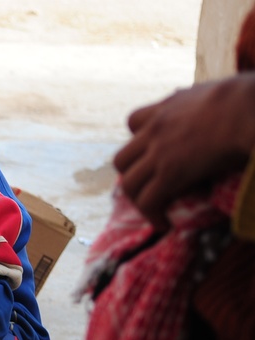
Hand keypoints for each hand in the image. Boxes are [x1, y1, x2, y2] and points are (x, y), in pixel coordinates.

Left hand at [113, 73, 254, 222]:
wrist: (249, 108)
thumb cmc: (248, 98)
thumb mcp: (217, 91)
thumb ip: (206, 100)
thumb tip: (226, 101)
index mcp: (167, 107)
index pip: (133, 122)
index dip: (138, 141)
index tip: (151, 153)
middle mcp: (155, 129)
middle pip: (122, 159)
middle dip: (131, 175)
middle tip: (149, 187)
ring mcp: (159, 153)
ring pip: (128, 183)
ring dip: (138, 199)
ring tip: (153, 209)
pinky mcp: (169, 174)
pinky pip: (147, 200)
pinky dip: (152, 215)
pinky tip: (164, 222)